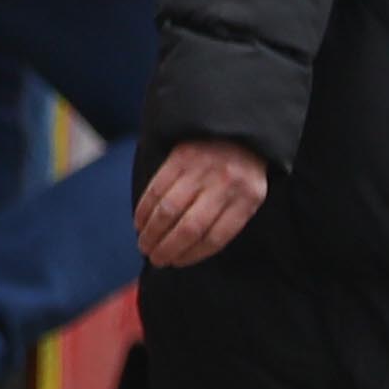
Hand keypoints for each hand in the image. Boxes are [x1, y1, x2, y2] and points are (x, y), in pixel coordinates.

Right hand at [138, 140, 272, 267]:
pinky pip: (157, 188)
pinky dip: (144, 209)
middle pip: (190, 227)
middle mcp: (225, 184)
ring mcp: (201, 169)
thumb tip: (187, 251)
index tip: (177, 263)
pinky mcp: (181, 156)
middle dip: (167, 248)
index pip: (216, 238)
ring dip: (152, 232)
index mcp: (247, 199)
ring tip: (144, 245)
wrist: (237, 125)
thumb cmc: (241, 171)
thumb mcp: (248, 196)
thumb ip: (226, 219)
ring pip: (169, 210)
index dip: (192, 256)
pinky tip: (140, 222)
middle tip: (155, 259)